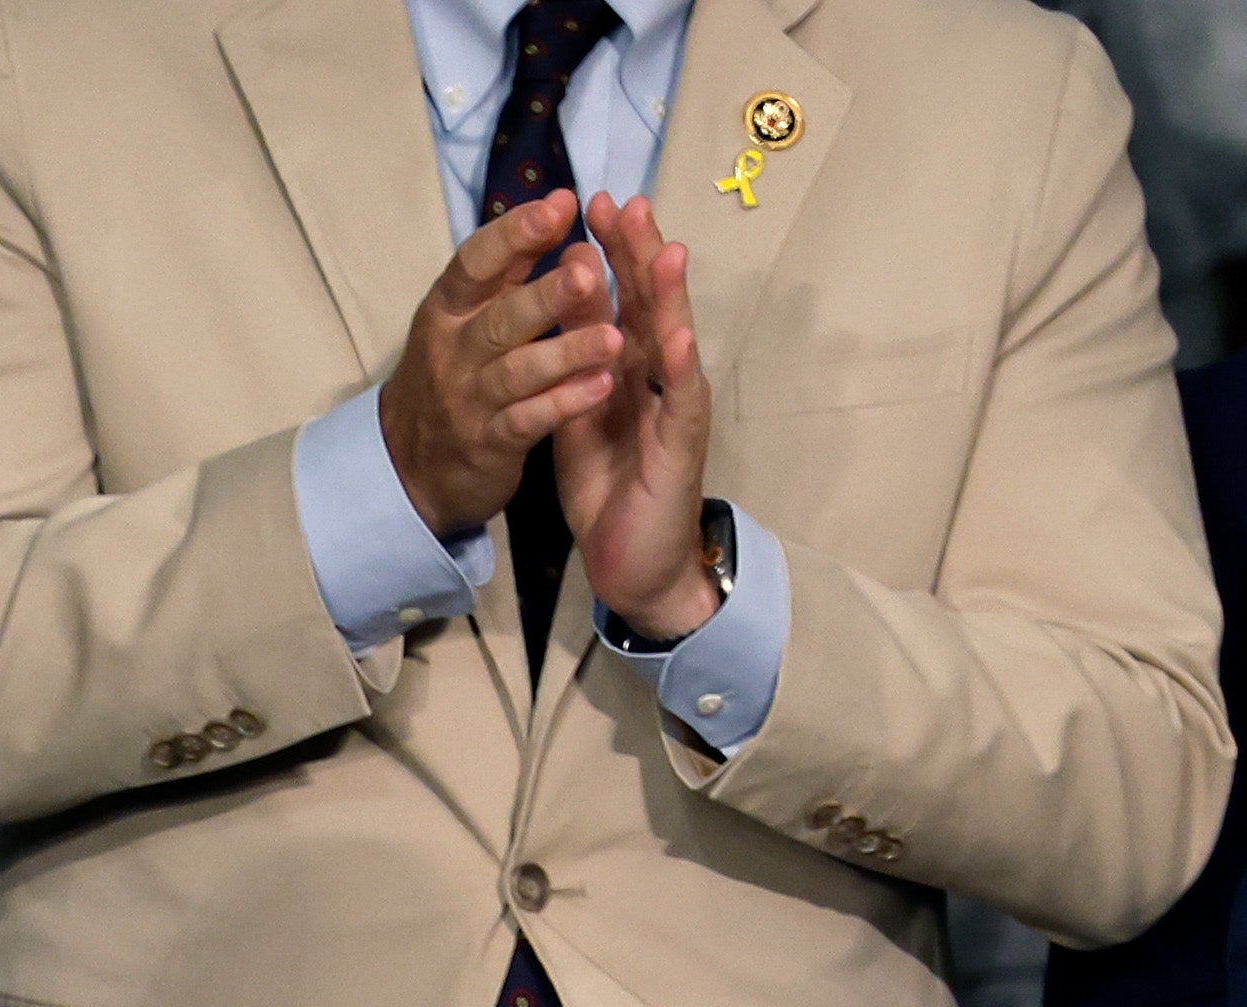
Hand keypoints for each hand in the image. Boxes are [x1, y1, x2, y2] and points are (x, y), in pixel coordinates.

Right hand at [375, 195, 623, 542]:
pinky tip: (602, 387)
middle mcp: (453, 351)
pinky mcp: (487, 444)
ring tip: (614, 338)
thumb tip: (557, 205)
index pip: (475, 263)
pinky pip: (528, 421)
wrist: (408, 462)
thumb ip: (510, 267)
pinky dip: (564, 405)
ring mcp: (469, 400)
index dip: (515, 234)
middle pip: (500, 319)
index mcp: (447, 308)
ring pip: (518, 372)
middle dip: (544, 296)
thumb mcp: (464, 316)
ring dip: (566, 353)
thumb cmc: (451, 371)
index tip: (559, 206)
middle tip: (587, 274)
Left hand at [555, 196, 717, 641]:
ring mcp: (675, 412)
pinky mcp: (680, 452)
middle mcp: (657, 381)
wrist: (634, 565)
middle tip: (623, 201)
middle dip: (639, 254)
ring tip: (665, 249)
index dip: (608, 253)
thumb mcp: (578, 414)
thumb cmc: (610, 489)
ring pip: (675, 343)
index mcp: (628, 370)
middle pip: (651, 305)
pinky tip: (676, 339)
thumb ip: (575, 360)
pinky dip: (680, 372)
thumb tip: (565, 301)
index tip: (589, 205)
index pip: (621, 299)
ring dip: (671, 298)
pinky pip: (682, 407)